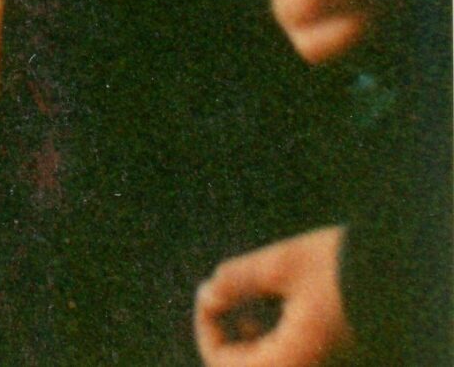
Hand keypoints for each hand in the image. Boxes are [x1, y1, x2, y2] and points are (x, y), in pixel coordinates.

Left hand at [194, 226, 350, 365]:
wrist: (411, 271)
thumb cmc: (348, 265)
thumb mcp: (284, 262)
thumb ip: (239, 280)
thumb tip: (208, 293)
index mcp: (293, 361)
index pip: (226, 366)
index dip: (207, 331)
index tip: (208, 296)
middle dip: (230, 338)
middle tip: (224, 299)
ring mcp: (331, 365)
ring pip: (276, 364)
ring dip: (255, 340)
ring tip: (251, 304)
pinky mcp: (346, 358)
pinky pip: (300, 359)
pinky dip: (282, 341)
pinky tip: (283, 309)